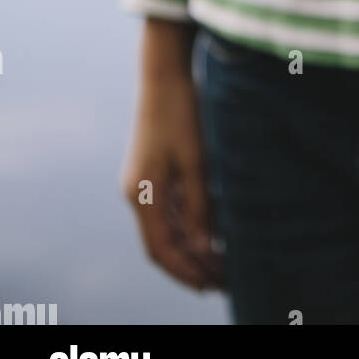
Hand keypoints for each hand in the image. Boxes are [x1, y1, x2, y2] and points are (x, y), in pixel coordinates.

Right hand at [121, 19, 222, 290]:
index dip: (184, 271)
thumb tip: (205, 246)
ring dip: (190, 247)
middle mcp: (137, 193)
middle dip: (189, 264)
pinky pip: (168, 210)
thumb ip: (199, 205)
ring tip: (220, 262)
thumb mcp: (195, 161)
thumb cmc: (181, 113)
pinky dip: (187, 226)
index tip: (210, 285)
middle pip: (161, 243)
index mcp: (141, 195)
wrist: (164, 73)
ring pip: (165, 228)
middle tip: (221, 280)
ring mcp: (143, 183)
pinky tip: (210, 232)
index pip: (160, 249)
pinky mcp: (153, 171)